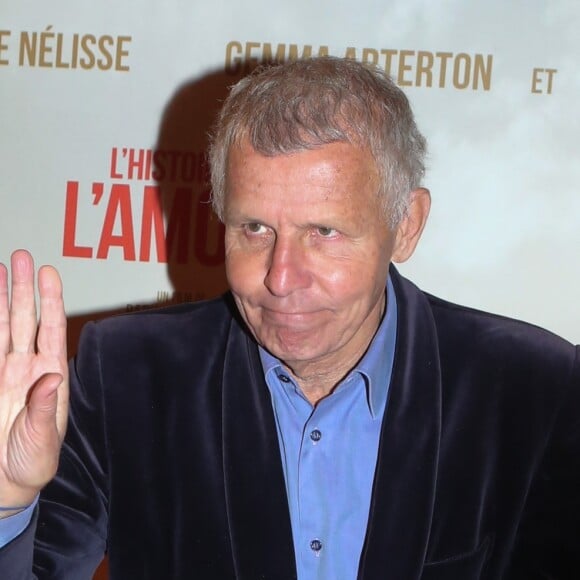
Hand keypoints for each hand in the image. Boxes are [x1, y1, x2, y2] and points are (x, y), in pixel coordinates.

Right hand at [0, 250, 67, 515]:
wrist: (5, 483)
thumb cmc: (32, 463)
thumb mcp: (41, 440)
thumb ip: (42, 409)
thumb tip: (51, 376)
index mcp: (49, 375)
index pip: (50, 329)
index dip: (50, 300)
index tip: (49, 273)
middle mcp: (26, 366)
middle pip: (23, 319)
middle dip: (23, 288)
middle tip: (21, 256)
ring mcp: (2, 371)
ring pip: (0, 326)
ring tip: (0, 268)